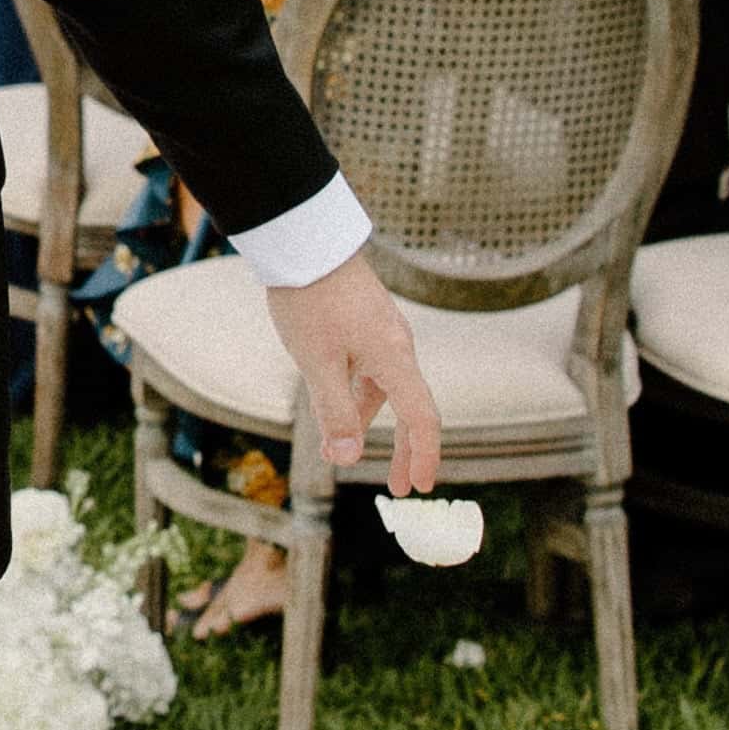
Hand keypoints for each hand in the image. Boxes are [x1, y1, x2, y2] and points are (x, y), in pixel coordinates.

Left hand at [261, 258, 440, 495]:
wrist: (303, 241)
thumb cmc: (310, 300)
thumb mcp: (317, 363)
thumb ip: (335, 411)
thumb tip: (348, 459)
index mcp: (394, 358)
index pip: (422, 418)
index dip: (425, 455)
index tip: (421, 487)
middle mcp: (397, 347)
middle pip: (410, 408)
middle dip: (404, 450)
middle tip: (399, 488)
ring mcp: (382, 333)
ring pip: (384, 390)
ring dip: (369, 423)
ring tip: (341, 449)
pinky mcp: (366, 324)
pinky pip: (370, 371)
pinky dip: (357, 397)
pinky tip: (333, 407)